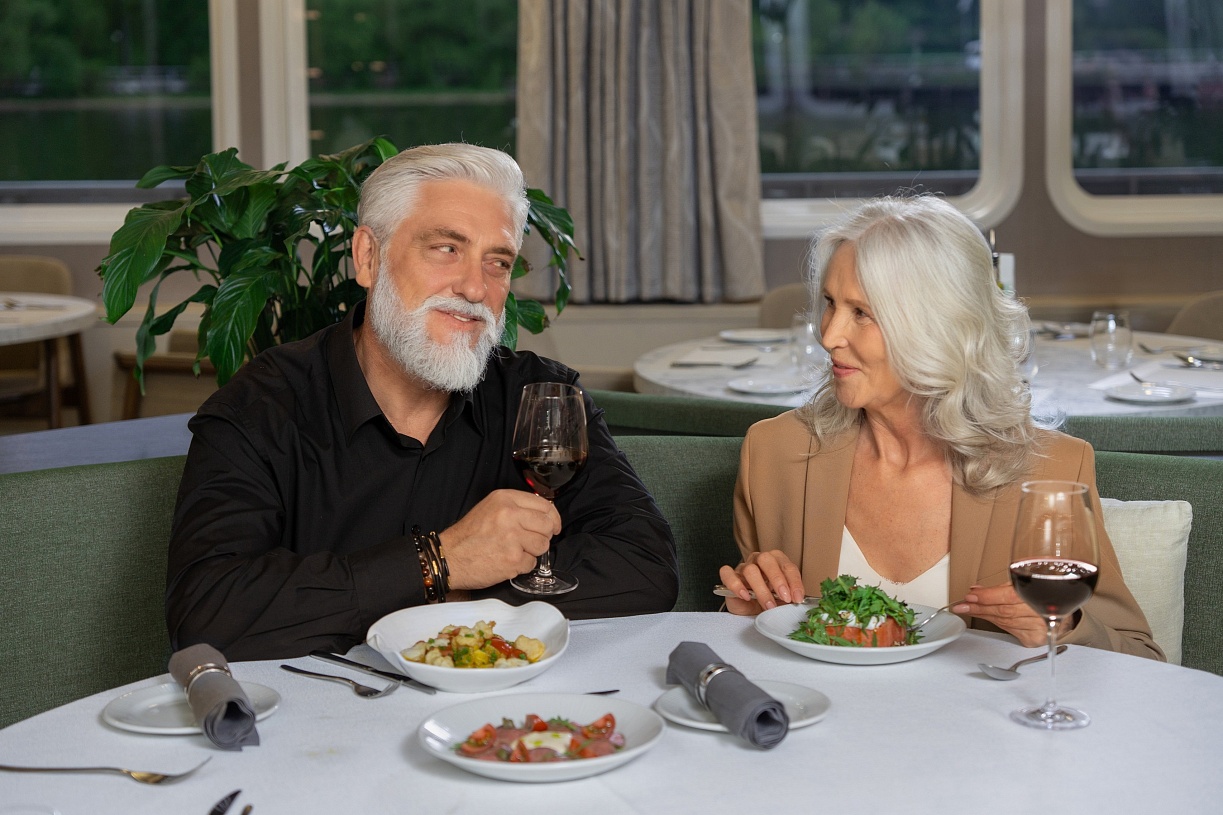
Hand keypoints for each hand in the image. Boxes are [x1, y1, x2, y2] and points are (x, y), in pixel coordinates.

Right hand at [439, 490, 561, 589]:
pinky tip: (506, 561)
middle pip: (547, 525)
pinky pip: (532, 563)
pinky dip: (522, 566)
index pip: (544, 505)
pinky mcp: (513, 559)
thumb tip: (544, 515)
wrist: (448, 557)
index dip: (553, 518)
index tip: (553, 526)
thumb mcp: (490, 508)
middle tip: (529, 541)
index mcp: (505, 499)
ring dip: (532, 552)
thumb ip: (516, 508)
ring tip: (513, 551)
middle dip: (543, 536)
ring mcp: (512, 537)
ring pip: (543, 545)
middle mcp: (510, 514)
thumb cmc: (468, 536)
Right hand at [718, 550, 804, 615]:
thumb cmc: (768, 600)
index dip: (794, 581)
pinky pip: (728, 574)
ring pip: (750, 570)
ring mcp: (743, 566)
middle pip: (766, 559)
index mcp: (776, 561)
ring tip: (768, 606)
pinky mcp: (729, 576)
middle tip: (785, 598)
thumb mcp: (782, 598)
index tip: (797, 598)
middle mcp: (759, 560)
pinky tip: (745, 596)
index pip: (787, 565)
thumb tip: (798, 599)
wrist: (750, 610)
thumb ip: (789, 596)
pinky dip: (736, 585)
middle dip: (777, 579)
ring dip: (761, 589)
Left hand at [952, 582, 1073, 646]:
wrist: (1066, 615)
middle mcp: (1041, 613)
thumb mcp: (1027, 585)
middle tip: (962, 605)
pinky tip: (986, 618)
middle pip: (1004, 611)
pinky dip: (996, 623)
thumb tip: (977, 589)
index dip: (987, 596)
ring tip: (968, 609)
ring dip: (984, 615)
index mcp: (1040, 594)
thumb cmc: (1044, 597)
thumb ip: (1002, 588)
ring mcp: (1039, 628)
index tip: (970, 596)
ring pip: (1005, 622)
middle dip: (980, 607)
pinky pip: (1010, 631)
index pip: (1008, 597)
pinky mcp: (1035, 639)